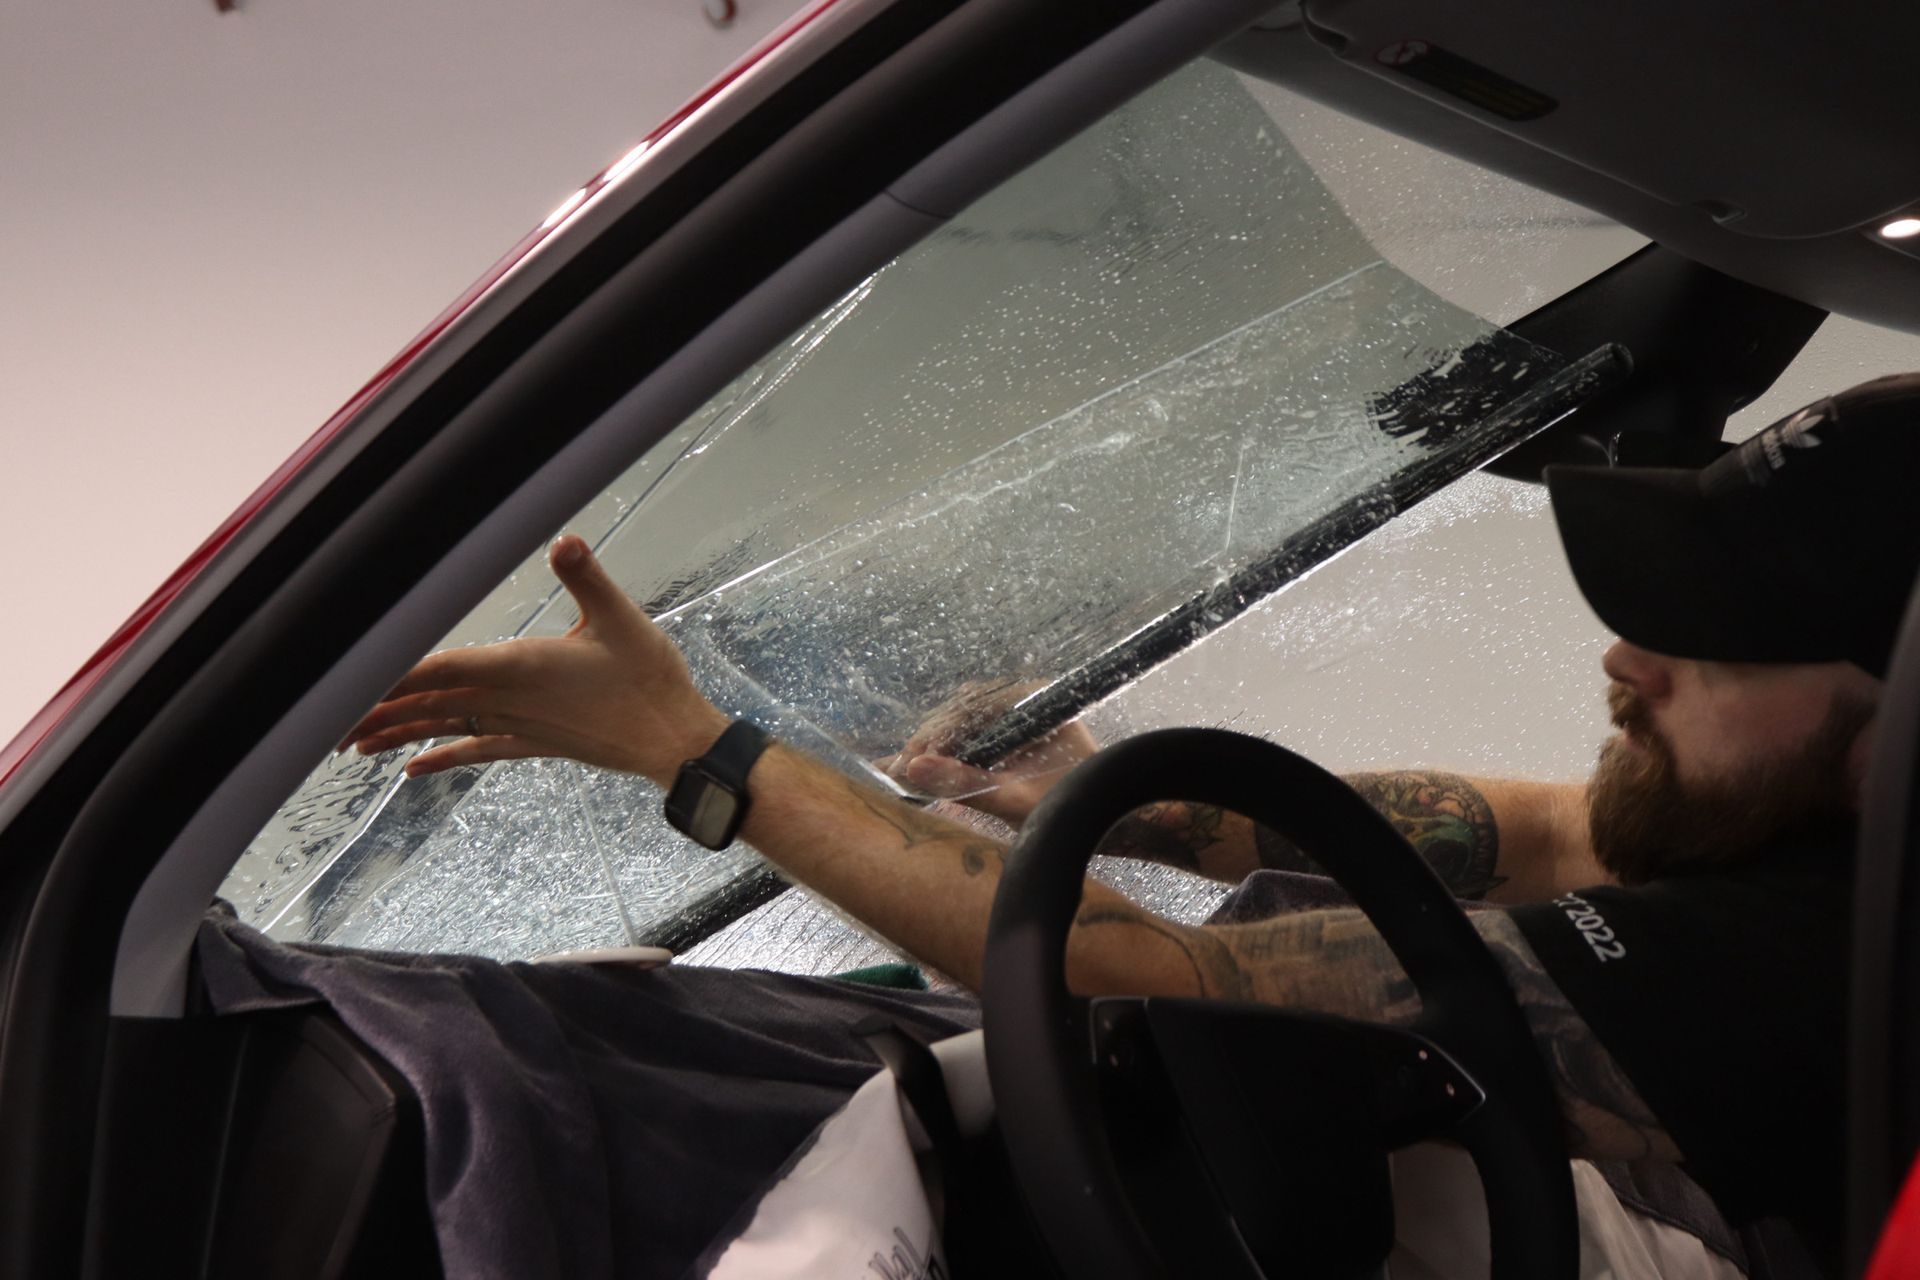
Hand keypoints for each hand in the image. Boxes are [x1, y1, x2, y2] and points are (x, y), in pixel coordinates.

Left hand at [341, 535, 729, 781]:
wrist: (674, 741)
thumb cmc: (649, 680)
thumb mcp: (621, 618)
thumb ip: (587, 577)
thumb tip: (564, 540)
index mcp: (519, 666)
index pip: (438, 668)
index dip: (388, 673)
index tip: (344, 682)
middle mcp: (508, 700)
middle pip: (426, 703)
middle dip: (373, 709)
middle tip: (317, 722)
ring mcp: (518, 725)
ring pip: (442, 728)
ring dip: (395, 734)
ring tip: (347, 745)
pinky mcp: (533, 743)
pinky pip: (476, 750)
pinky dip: (441, 757)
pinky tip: (411, 769)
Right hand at [879, 680, 1098, 826]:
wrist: (1108, 823)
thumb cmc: (1070, 811)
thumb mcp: (1014, 801)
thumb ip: (965, 784)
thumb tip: (913, 768)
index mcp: (1037, 700)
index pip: (972, 705)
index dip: (935, 732)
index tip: (909, 759)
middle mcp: (1030, 698)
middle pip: (966, 710)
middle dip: (932, 739)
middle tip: (902, 768)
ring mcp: (1024, 715)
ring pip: (968, 722)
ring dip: (940, 746)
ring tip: (912, 771)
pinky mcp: (1019, 735)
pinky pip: (979, 735)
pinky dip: (955, 752)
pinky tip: (934, 770)